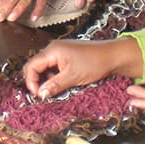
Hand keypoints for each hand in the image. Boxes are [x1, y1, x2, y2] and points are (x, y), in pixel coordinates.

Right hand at [22, 38, 142, 98]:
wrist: (113, 55)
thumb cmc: (95, 62)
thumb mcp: (73, 76)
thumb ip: (54, 85)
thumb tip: (40, 94)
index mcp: (53, 50)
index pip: (31, 66)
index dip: (31, 81)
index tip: (38, 95)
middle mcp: (54, 49)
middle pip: (36, 66)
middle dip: (37, 81)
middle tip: (44, 95)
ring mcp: (61, 52)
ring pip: (45, 68)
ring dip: (47, 80)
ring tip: (55, 91)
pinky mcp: (67, 56)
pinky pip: (54, 67)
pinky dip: (55, 77)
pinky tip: (62, 84)